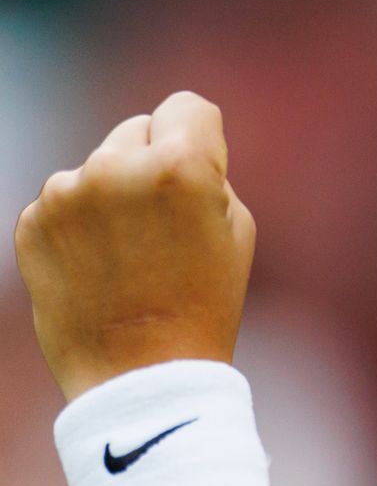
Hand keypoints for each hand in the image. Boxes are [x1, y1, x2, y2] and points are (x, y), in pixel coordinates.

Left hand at [14, 91, 255, 400]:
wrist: (140, 379)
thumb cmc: (204, 301)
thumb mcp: (235, 225)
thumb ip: (205, 170)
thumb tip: (167, 144)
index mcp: (179, 165)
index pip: (187, 106)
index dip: (199, 139)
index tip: (199, 175)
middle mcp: (115, 167)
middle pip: (138, 130)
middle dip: (152, 164)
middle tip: (163, 226)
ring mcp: (66, 194)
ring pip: (98, 167)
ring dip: (111, 194)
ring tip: (128, 256)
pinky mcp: (32, 223)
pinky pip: (64, 201)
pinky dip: (79, 226)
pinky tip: (97, 268)